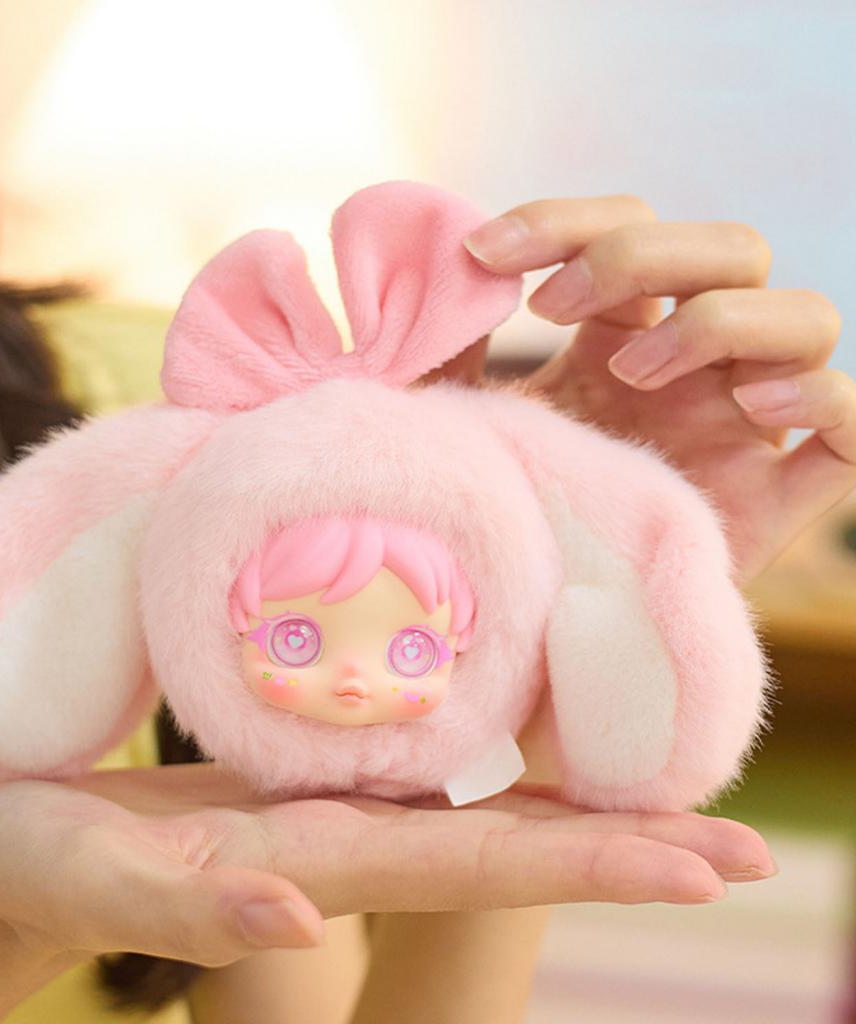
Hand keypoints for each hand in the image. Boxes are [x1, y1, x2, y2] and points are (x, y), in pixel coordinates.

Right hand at [0, 763, 771, 955]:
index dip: (587, 863)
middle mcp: (341, 845)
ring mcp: (325, 817)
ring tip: (674, 805)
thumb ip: (195, 906)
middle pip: (502, 845)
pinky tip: (537, 758)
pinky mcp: (297, 785)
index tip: (702, 866)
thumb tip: (303, 920)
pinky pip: (413, 776)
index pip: (474, 865)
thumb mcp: (101, 879)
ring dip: (573, 812)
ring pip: (472, 814)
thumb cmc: (36, 873)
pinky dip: (491, 773)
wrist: (10, 867)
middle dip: (622, 848)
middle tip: (742, 847)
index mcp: (311, 864)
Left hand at [464, 196, 855, 581]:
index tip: (481, 254)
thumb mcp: (467, 417)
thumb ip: (457, 350)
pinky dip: (824, 397)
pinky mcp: (775, 498)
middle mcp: (696, 368)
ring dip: (718, 320)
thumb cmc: (496, 507)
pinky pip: (853, 427)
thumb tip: (448, 267)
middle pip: (732, 250)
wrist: (519, 618)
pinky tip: (751, 404)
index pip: (632, 227)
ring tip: (628, 374)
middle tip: (552, 310)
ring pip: (806, 318)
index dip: (563, 221)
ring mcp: (743, 427)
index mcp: (622, 336)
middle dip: (639, 257)